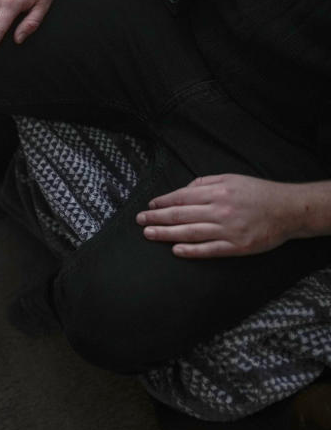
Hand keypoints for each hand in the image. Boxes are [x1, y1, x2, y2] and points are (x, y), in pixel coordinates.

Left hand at [135, 174, 297, 258]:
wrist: (289, 210)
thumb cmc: (258, 193)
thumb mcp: (231, 179)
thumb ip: (205, 183)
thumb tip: (183, 190)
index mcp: (218, 192)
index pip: (181, 197)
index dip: (162, 202)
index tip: (149, 206)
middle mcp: (220, 210)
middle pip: (180, 214)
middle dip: (156, 218)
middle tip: (139, 220)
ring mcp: (228, 230)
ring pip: (189, 232)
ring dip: (166, 233)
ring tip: (148, 234)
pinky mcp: (236, 246)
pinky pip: (209, 249)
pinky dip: (191, 251)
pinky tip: (175, 250)